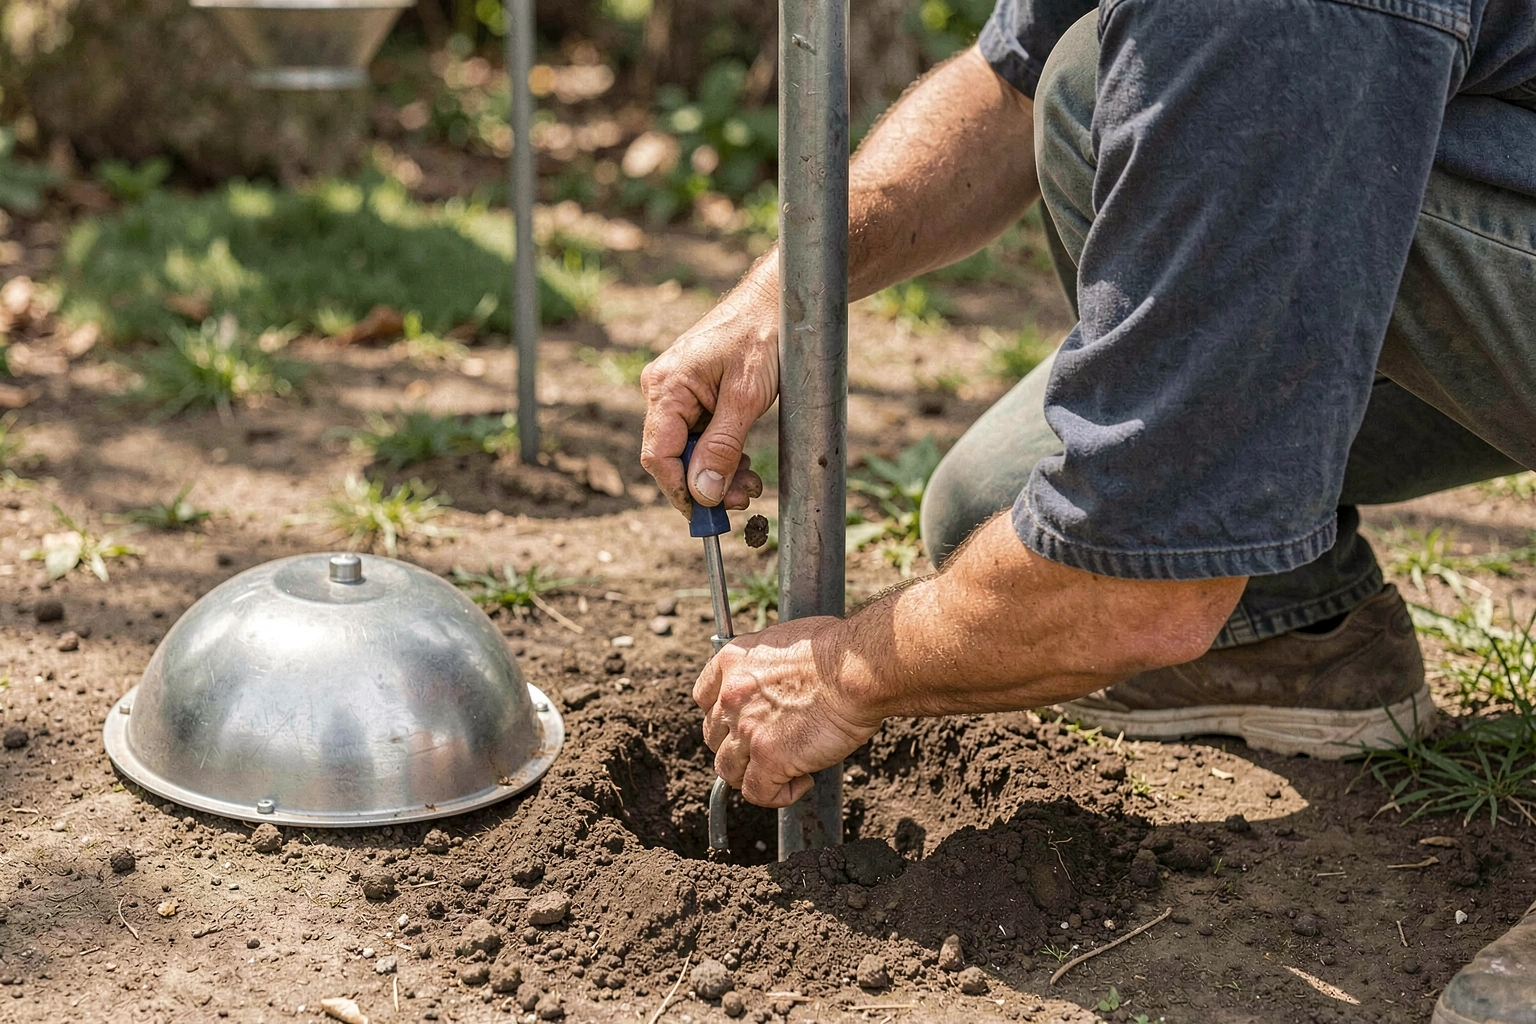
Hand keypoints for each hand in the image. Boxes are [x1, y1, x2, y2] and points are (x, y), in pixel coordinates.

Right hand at [640, 269, 778, 514]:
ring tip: (751, 484)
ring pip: (688, 450)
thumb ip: (722, 446)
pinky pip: (699, 436)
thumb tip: (702, 492)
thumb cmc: (762, 336)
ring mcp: (677, 392)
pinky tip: (744, 463)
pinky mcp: (695, 394)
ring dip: (717, 474)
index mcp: (666, 387)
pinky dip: (721, 455)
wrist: (779, 301)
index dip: (680, 491)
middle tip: (743, 500)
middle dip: (705, 485)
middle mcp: (662, 390)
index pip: (658, 456)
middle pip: (672, 456)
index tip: (708, 516)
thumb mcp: (746, 397)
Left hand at [694, 616, 884, 806]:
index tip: (742, 723)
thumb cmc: (838, 651)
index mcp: (733, 661)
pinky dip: (777, 795)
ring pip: (728, 770)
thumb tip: (775, 685)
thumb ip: (767, 665)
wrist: (856, 670)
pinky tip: (802, 781)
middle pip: (714, 737)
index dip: (723, 716)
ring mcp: (746, 730)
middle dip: (739, 746)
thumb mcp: (785, 641)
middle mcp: (731, 696)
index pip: (704, 698)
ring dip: (753, 774)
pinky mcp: (768, 758)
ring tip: (785, 769)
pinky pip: (757, 793)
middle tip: (771, 746)